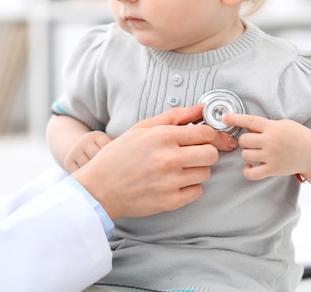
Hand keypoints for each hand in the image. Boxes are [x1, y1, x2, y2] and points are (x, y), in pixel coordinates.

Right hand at [72, 105, 237, 219]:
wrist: (98, 189)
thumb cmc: (118, 156)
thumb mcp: (141, 128)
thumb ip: (174, 116)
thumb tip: (202, 108)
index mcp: (162, 136)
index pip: (206, 133)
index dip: (210, 135)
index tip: (207, 138)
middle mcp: (168, 158)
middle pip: (211, 154)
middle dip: (205, 152)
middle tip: (192, 154)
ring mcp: (170, 182)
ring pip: (206, 173)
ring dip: (196, 170)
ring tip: (177, 169)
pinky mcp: (170, 201)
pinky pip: (197, 192)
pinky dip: (189, 187)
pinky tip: (173, 183)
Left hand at [222, 114, 310, 179]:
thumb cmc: (297, 136)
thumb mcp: (282, 124)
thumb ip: (264, 125)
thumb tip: (244, 126)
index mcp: (272, 127)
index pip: (249, 121)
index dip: (235, 119)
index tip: (223, 118)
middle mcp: (271, 141)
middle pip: (243, 141)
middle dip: (245, 142)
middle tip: (253, 143)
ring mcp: (272, 156)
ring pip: (245, 155)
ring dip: (247, 155)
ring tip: (256, 154)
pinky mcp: (274, 170)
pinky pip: (252, 173)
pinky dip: (247, 171)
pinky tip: (250, 167)